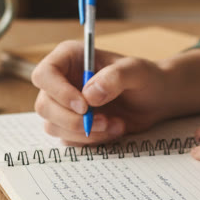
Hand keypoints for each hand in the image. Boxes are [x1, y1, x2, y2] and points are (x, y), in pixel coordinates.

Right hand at [31, 41, 180, 144]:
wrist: (155, 99)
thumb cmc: (145, 77)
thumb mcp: (136, 71)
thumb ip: (115, 77)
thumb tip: (89, 95)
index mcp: (69, 58)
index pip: (44, 74)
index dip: (58, 92)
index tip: (84, 106)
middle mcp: (61, 81)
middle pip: (44, 105)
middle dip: (72, 119)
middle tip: (103, 120)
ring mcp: (64, 105)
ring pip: (54, 126)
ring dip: (85, 132)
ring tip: (114, 124)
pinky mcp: (72, 124)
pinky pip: (68, 139)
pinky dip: (91, 140)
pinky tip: (113, 129)